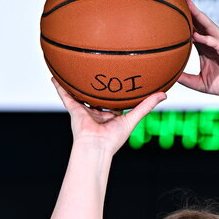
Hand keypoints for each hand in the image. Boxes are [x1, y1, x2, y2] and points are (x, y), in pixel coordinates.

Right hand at [51, 78, 165, 154]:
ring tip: (75, 71)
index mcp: (111, 116)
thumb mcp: (133, 118)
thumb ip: (146, 105)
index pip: (115, 102)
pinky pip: (65, 96)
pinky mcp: (74, 110)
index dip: (118, 93)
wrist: (96, 146)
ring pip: (81, 95)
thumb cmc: (113, 138)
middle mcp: (98, 113)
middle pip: (98, 97)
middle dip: (98, 87)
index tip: (122, 82)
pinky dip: (59, 87)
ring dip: (78, 85)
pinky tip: (54, 77)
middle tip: (100, 71)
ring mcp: (85, 111)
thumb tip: (164, 94)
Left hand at [178, 0, 218, 100]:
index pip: (192, 32)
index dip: (183, 24)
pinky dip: (207, 38)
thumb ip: (185, 79)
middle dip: (190, 13)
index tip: (169, 17)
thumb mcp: (199, 83)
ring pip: (208, 27)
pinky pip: (216, 42)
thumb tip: (169, 77)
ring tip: (189, 6)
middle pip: (199, 25)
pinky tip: (196, 35)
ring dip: (199, 16)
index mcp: (205, 48)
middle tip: (178, 2)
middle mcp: (213, 43)